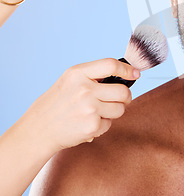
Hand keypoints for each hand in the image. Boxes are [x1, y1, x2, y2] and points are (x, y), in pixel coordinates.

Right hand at [21, 59, 138, 150]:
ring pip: (121, 108)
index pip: (110, 65)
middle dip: (125, 97)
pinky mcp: (92, 126)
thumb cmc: (57, 104)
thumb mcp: (70, 81)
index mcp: (77, 74)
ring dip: (114, 111)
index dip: (126, 69)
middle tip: (119, 100)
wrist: (37, 130)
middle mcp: (84, 89)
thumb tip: (126, 74)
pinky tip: (88, 123)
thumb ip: (93, 76)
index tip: (135, 73)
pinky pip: (110, 123)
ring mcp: (89, 108)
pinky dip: (103, 125)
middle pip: (123, 91)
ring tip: (97, 112)